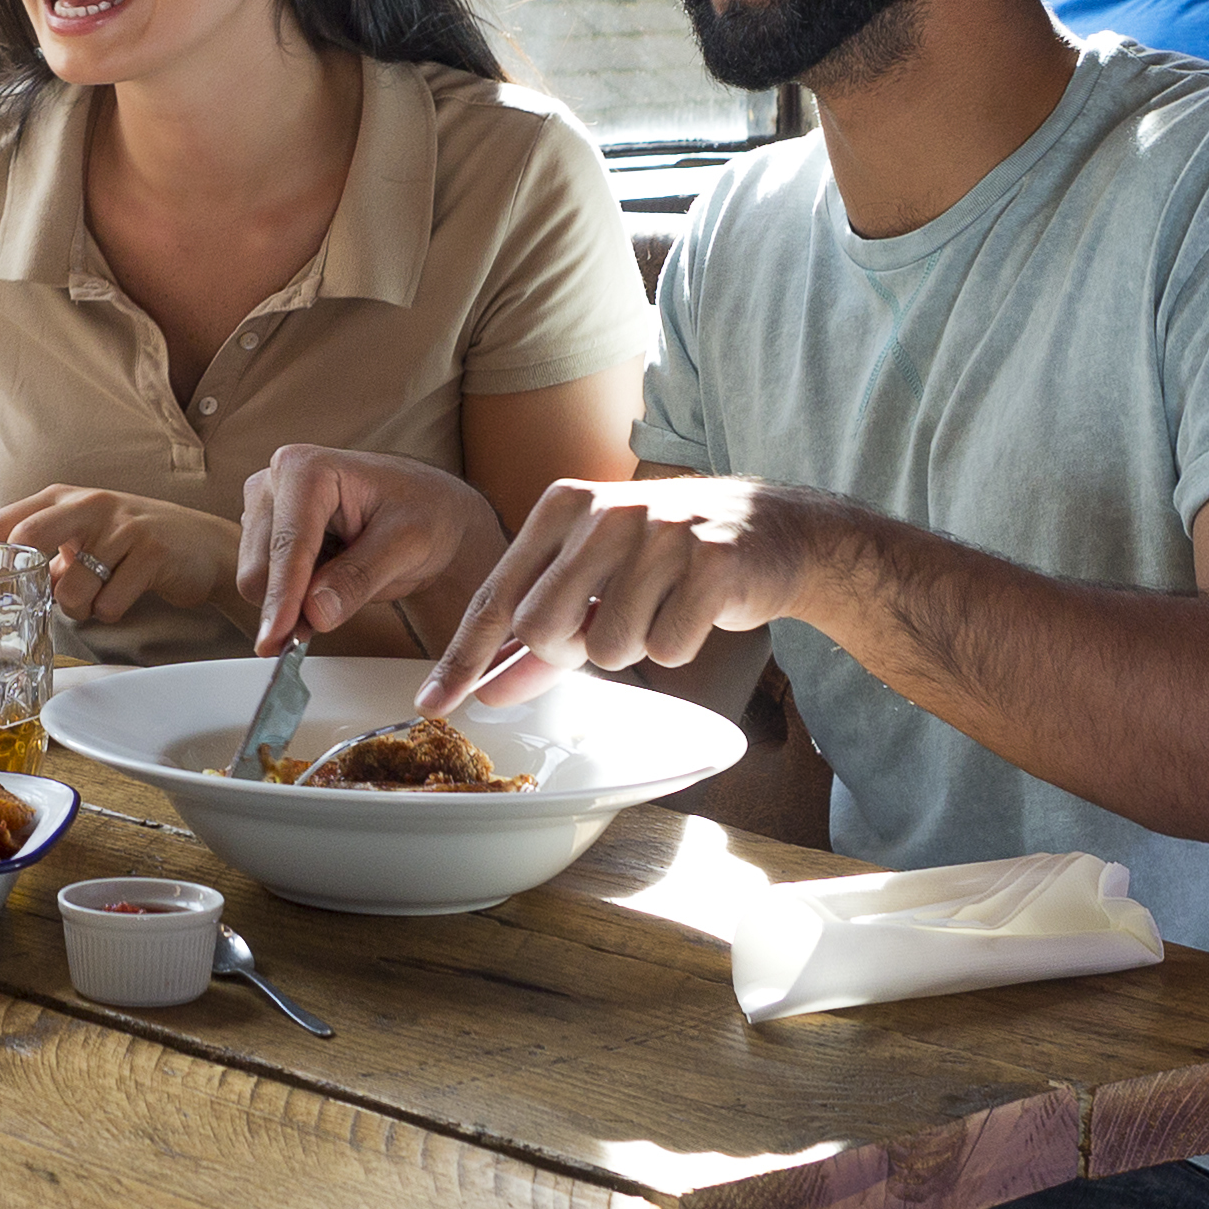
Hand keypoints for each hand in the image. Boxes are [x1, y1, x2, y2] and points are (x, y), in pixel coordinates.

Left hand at [0, 486, 235, 629]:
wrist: (202, 545)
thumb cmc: (129, 543)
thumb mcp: (81, 536)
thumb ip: (42, 552)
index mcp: (63, 499)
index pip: (4, 521)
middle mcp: (89, 505)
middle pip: (30, 535)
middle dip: (24, 576)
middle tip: (33, 596)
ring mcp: (122, 526)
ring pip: (72, 588)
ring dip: (78, 609)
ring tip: (95, 599)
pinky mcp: (152, 552)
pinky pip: (110, 603)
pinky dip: (109, 612)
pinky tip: (122, 598)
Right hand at [236, 446, 503, 657]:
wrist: (431, 508)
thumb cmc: (425, 512)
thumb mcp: (408, 544)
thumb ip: (359, 578)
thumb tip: (315, 614)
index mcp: (306, 469)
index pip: (288, 545)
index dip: (283, 596)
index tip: (277, 639)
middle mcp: (274, 482)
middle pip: (259, 568)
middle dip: (288, 604)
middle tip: (334, 616)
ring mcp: (265, 507)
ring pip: (256, 581)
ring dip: (292, 603)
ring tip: (344, 588)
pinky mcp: (265, 532)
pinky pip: (265, 585)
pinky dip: (292, 602)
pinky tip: (327, 590)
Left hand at [424, 476, 810, 713]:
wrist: (774, 529)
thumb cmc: (670, 555)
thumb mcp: (596, 575)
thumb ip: (540, 629)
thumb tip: (485, 686)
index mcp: (564, 505)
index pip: (498, 595)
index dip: (464, 656)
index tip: (434, 703)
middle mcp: (606, 511)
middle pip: (540, 628)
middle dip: (567, 652)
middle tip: (605, 628)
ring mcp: (660, 533)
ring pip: (608, 648)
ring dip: (634, 647)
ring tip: (662, 605)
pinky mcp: (712, 563)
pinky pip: (667, 649)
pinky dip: (679, 646)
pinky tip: (698, 608)